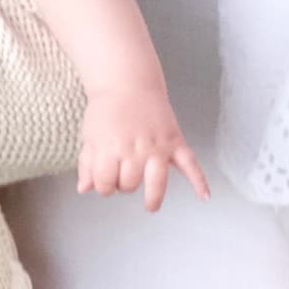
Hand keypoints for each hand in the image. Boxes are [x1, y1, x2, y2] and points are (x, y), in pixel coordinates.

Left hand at [77, 81, 206, 210]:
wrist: (127, 83)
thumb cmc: (106, 110)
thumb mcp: (90, 136)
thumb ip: (87, 164)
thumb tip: (84, 189)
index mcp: (110, 148)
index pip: (105, 183)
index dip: (103, 187)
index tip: (105, 182)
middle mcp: (135, 150)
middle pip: (130, 184)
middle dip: (123, 185)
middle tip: (123, 177)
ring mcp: (157, 146)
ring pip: (156, 182)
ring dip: (153, 197)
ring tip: (150, 206)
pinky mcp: (175, 141)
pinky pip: (190, 164)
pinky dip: (199, 181)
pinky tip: (204, 196)